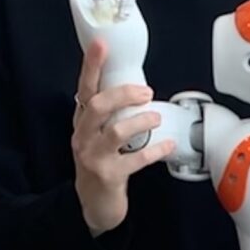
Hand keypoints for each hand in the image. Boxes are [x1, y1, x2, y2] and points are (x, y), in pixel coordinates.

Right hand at [71, 35, 175, 235]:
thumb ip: (108, 114)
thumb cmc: (99, 164)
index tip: (101, 45)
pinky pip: (136, 160)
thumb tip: (134, 88)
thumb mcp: (96, 136)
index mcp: (81, 123)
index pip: (84, 88)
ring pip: (116, 130)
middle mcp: (83, 137)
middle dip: (124, 94)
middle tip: (146, 92)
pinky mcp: (109, 176)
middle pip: (98, 105)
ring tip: (155, 117)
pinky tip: (167, 145)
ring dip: (141, 121)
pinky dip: (155, 150)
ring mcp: (94, 157)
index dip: (92, 66)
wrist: (93, 205)